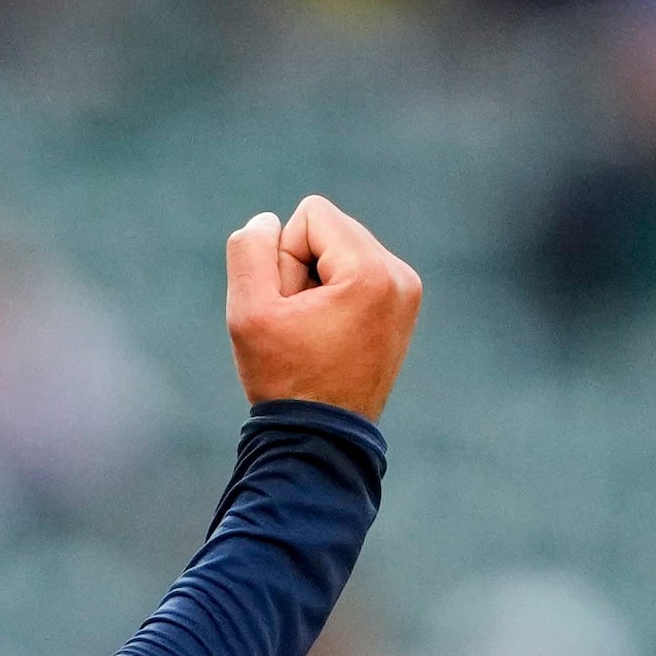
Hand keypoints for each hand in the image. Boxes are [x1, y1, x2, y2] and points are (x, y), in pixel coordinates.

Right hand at [224, 194, 424, 420]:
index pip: (311, 215)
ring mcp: (406, 293)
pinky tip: (329, 335)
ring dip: (316, 283)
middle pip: (330, 229)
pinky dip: (335, 295)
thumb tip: (269, 221)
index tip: (291, 307)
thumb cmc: (284, 379)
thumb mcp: (248, 311)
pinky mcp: (402, 307)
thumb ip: (250, 250)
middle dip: (303, 268)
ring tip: (315, 332)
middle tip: (302, 324)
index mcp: (372, 273)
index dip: (284, 257)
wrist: (321, 440)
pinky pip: (356, 272)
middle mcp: (400, 276)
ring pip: (341, 250)